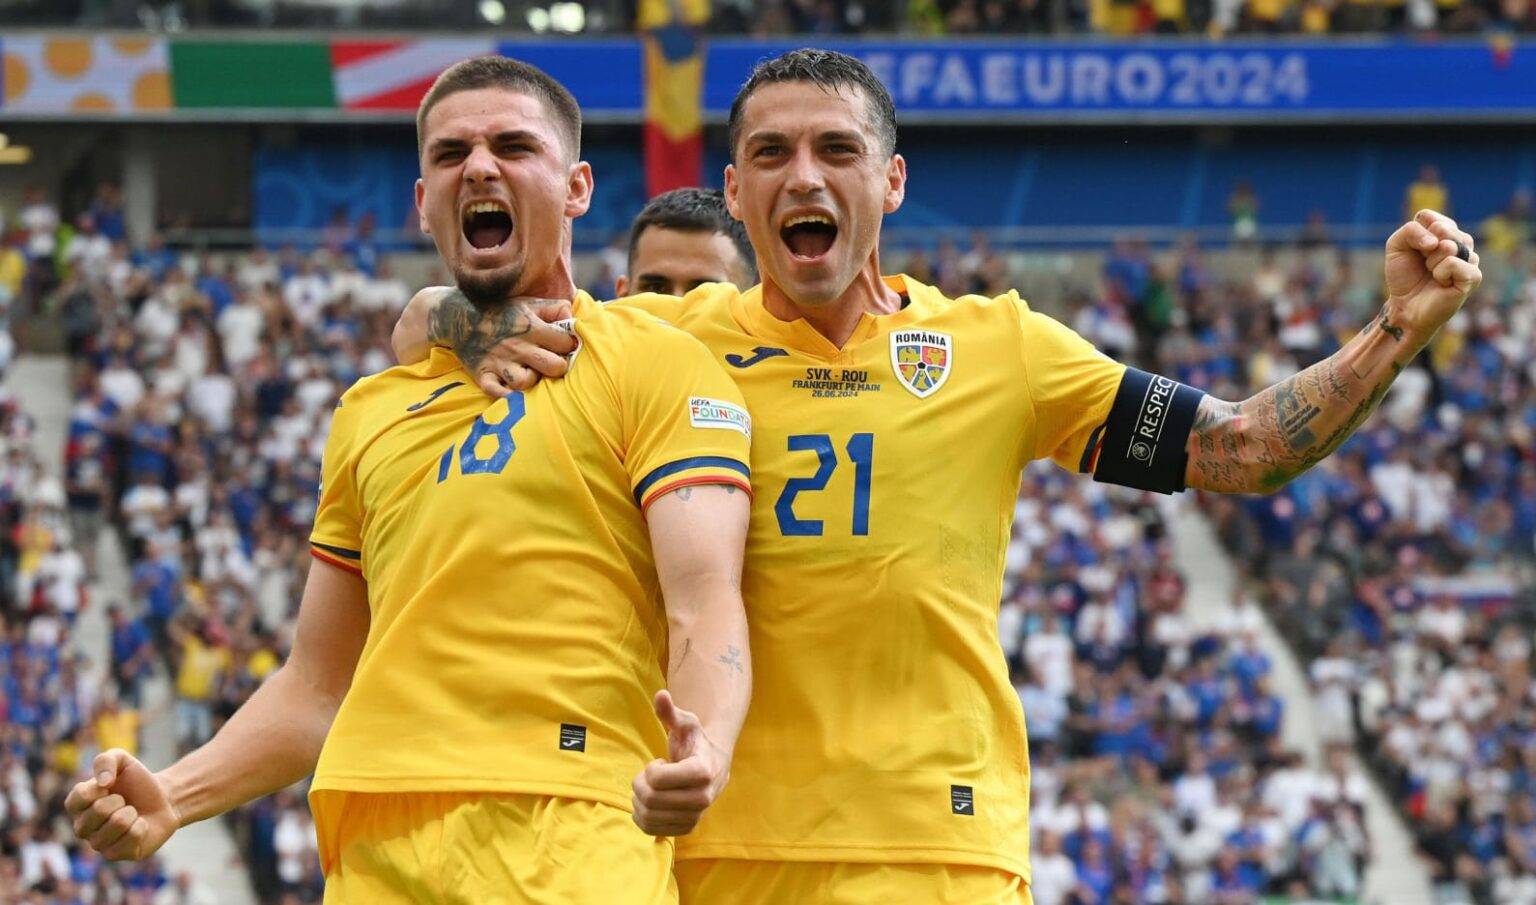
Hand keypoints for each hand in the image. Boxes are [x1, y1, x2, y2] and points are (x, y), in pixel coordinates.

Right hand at [64, 749, 179, 859]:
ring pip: (118, 823)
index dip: (99, 789)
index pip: (78, 798)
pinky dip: (142, 826)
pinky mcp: (116, 855)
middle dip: (120, 800)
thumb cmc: (137, 782)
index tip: (110, 786)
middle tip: (125, 801)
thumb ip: (105, 760)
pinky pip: (132, 837)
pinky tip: (140, 826)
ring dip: (132, 813)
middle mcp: (82, 827)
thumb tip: (102, 783)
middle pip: (99, 810)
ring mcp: (98, 844)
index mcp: (77, 806)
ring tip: (132, 813)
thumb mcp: (121, 760)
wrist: (163, 799)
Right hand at [468, 297, 577, 397]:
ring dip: (532, 381)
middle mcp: (518, 346)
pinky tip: (512, 392)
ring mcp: (499, 362)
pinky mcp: (483, 375)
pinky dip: (506, 397)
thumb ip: (557, 309)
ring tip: (529, 373)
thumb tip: (576, 323)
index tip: (563, 347)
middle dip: (558, 367)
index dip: (569, 346)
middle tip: (550, 364)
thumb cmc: (502, 310)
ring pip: (527, 383)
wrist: (458, 315)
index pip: (566, 343)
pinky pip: (497, 394)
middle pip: (555, 367)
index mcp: (532, 327)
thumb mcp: (530, 302)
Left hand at [630, 690, 729, 835]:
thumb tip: (661, 694)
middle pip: (650, 799)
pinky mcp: (687, 828)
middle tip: (648, 776)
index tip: (659, 762)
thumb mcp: (685, 723)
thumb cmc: (695, 742)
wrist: (714, 766)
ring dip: (639, 801)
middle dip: (640, 784)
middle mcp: (702, 798)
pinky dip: (642, 817)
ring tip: (650, 789)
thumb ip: (670, 712)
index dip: (650, 769)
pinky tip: (649, 803)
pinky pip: (652, 830)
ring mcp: (696, 815)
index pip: (657, 779)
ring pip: (648, 817)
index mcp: (702, 771)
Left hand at [1383, 210, 1481, 338]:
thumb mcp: (1396, 247)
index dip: (1414, 235)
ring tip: (1432, 274)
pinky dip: (1440, 273)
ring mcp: (1470, 258)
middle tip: (1424, 264)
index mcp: (1444, 231)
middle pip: (1441, 228)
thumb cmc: (1404, 277)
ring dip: (1431, 262)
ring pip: (1449, 245)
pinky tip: (1442, 283)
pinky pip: (1454, 263)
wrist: (1406, 307)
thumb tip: (1436, 242)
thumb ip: (1410, 231)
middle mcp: (1461, 241)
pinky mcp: (1474, 276)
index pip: (1428, 216)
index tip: (1414, 251)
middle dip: (1422, 249)